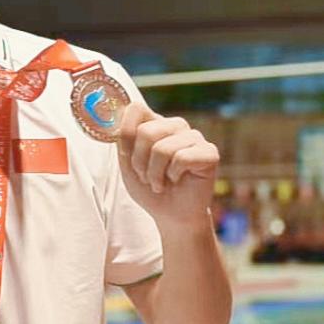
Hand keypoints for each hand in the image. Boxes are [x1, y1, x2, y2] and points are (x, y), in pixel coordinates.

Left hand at [116, 101, 219, 227]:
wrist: (170, 215)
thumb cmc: (148, 187)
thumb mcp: (126, 161)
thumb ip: (122, 137)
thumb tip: (114, 114)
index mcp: (154, 122)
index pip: (136, 108)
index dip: (125, 133)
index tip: (125, 155)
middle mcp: (175, 125)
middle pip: (146, 131)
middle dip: (139, 161)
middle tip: (145, 176)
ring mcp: (194, 137)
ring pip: (162, 148)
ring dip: (154, 173)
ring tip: (159, 182)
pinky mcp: (209, 152)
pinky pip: (182, 158)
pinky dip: (173, 175)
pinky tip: (177, 180)